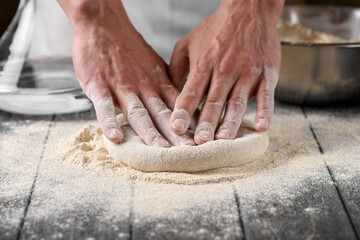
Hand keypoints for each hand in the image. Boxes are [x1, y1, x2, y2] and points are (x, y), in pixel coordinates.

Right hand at [58, 0, 194, 146]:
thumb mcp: (155, 66)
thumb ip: (167, 86)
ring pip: (138, 112)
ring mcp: (121, 86)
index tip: (199, 142)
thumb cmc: (130, 48)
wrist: (104, 24)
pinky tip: (115, 137)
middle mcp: (143, 86)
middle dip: (175, 135)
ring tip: (159, 150)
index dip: (188, 126)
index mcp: (157, 83)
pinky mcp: (98, 85)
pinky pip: (104, 105)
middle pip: (161, 114)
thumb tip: (183, 106)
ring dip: (149, 132)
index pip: (176, 108)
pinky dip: (110, 121)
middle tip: (188, 153)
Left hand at [169, 0, 283, 143]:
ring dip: (230, 123)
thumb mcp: (188, 43)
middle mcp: (224, 70)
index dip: (183, 111)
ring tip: (224, 141)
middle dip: (207, 124)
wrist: (249, 9)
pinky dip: (265, 111)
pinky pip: (266, 95)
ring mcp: (247, 73)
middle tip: (201, 143)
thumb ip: (177, 67)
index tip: (177, 128)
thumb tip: (169, 92)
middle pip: (214, 102)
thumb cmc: (216, 28)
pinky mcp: (266, 73)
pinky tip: (262, 127)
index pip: (191, 92)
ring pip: (237, 102)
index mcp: (204, 64)